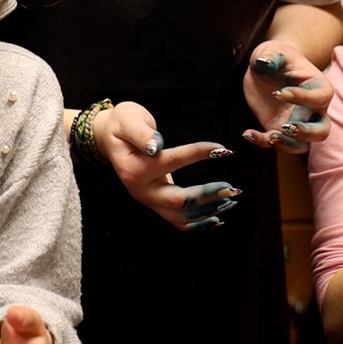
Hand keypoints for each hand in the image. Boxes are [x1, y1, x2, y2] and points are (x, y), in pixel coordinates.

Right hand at [93, 101, 240, 230]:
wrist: (110, 139)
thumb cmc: (122, 125)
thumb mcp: (128, 120)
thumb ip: (141, 133)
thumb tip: (157, 145)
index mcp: (134, 168)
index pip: (172, 162)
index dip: (199, 154)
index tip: (223, 150)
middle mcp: (140, 190)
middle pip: (178, 201)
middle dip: (208, 196)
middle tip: (233, 189)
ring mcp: (147, 200)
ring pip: (180, 216)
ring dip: (207, 212)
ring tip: (230, 201)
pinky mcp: (154, 203)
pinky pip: (177, 220)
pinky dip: (198, 223)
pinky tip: (218, 218)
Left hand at [242, 40, 331, 153]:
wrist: (268, 66)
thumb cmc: (277, 56)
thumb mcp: (273, 51)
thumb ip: (272, 56)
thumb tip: (265, 62)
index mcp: (318, 87)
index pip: (319, 97)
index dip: (302, 98)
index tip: (278, 93)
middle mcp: (313, 109)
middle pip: (322, 130)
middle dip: (306, 133)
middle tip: (286, 127)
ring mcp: (297, 122)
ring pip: (303, 145)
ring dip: (288, 145)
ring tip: (270, 137)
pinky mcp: (277, 128)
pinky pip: (275, 143)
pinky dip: (262, 142)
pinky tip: (247, 134)